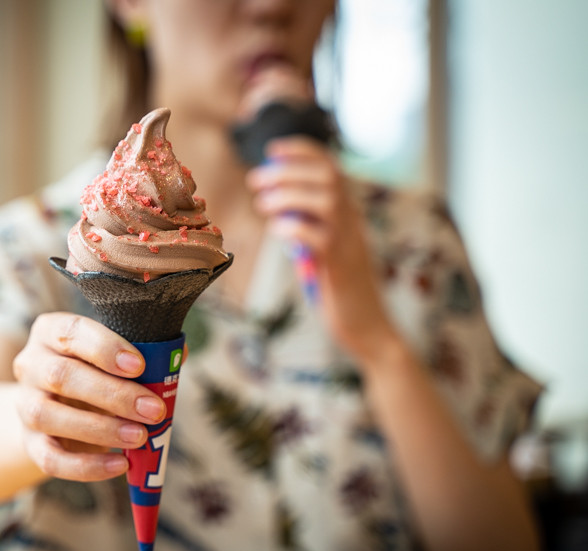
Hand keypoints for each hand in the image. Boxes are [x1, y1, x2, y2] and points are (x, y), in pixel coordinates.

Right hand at [11, 312, 166, 480]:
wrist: (55, 409)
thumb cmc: (93, 373)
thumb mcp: (112, 357)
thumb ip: (142, 353)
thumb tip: (178, 358)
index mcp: (51, 332)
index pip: (71, 332)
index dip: (105, 349)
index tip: (139, 365)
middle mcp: (31, 365)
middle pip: (62, 376)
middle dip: (113, 394)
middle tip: (153, 409)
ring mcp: (25, 405)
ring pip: (50, 416)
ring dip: (100, 428)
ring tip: (140, 436)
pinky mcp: (30, 443)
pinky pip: (51, 458)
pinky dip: (87, 466)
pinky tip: (120, 464)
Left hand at [246, 139, 399, 364]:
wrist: (368, 327)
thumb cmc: (340, 289)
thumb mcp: (325, 250)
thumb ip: (309, 227)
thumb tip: (280, 209)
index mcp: (349, 214)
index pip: (332, 168)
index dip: (302, 152)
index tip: (272, 150)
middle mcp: (353, 222)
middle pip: (327, 177)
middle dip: (288, 171)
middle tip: (256, 180)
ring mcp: (350, 242)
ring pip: (325, 200)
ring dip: (288, 195)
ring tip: (262, 204)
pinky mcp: (341, 266)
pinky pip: (321, 237)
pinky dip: (295, 228)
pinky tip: (277, 231)